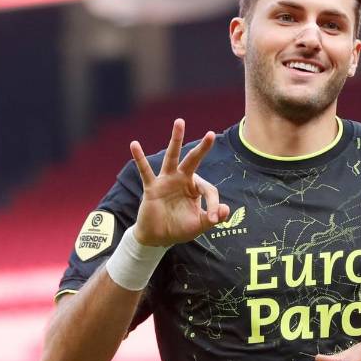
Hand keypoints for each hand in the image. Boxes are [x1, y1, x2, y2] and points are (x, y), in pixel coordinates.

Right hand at [130, 118, 228, 246]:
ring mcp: (167, 181)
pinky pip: (145, 171)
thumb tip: (225, 210)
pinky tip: (134, 144)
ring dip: (176, 140)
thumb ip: (212, 218)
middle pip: (193, 160)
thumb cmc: (179, 228)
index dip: (214, 205)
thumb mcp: (199, 225)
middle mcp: (182, 180)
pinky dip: (140, 158)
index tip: (214, 219)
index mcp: (195, 188)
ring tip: (180, 122)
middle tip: (211, 134)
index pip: (209, 190)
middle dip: (202, 148)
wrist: (158, 238)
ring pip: (172, 158)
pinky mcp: (152, 187)